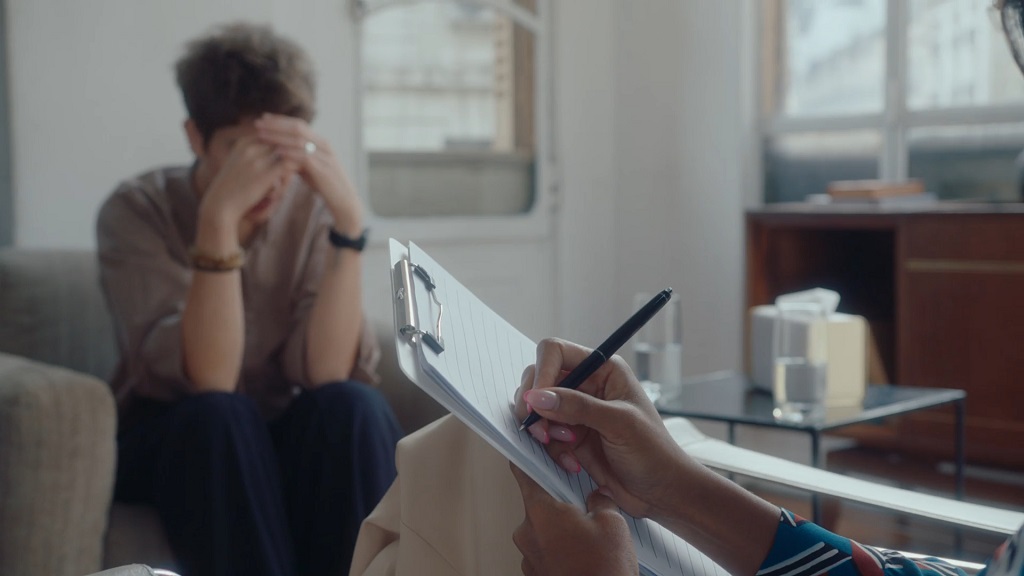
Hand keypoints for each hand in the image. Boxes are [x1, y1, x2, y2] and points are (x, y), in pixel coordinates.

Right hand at [199, 135, 297, 231]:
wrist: (220, 204)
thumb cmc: (232, 186)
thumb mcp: (240, 163)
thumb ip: (255, 153)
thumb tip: (275, 149)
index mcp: (244, 142)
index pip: (273, 132)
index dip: (286, 137)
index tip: (299, 144)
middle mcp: (250, 148)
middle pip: (281, 139)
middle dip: (294, 145)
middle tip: (308, 151)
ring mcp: (257, 160)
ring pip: (286, 150)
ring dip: (296, 155)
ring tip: (306, 162)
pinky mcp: (264, 175)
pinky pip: (288, 165)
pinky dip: (297, 167)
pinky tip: (304, 172)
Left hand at [253, 113, 362, 233]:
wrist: (344, 202)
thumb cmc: (325, 186)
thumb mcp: (310, 168)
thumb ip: (297, 157)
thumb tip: (279, 150)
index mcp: (321, 143)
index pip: (299, 124)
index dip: (280, 120)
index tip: (263, 118)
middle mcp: (324, 146)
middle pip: (298, 128)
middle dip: (276, 124)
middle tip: (258, 123)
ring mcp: (325, 156)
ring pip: (299, 140)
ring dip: (278, 137)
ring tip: (262, 136)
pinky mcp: (324, 169)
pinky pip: (305, 157)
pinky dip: (290, 153)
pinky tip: (276, 152)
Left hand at [510, 463, 636, 575]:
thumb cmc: (604, 570)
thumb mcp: (612, 523)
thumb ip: (601, 500)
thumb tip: (599, 496)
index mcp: (540, 511)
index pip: (523, 471)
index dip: (530, 458)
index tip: (532, 450)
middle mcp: (526, 533)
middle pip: (539, 503)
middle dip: (561, 502)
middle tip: (585, 507)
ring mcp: (528, 556)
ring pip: (544, 529)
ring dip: (562, 529)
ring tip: (589, 538)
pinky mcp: (536, 574)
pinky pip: (546, 551)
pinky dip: (561, 549)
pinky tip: (584, 554)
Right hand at [514, 338, 689, 519]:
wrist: (660, 491)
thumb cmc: (653, 452)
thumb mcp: (618, 424)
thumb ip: (577, 407)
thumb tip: (537, 397)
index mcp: (603, 370)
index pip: (556, 353)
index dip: (542, 373)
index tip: (535, 402)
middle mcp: (586, 385)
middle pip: (539, 379)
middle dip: (535, 406)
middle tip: (542, 431)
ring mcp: (576, 412)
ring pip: (537, 409)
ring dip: (543, 431)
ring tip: (567, 448)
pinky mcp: (570, 436)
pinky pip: (544, 435)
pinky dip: (551, 450)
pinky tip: (572, 463)